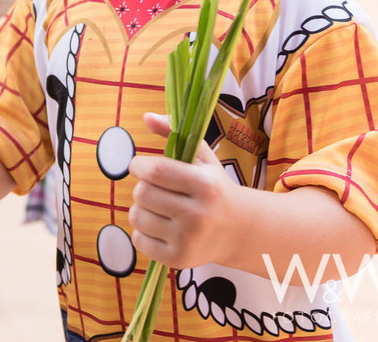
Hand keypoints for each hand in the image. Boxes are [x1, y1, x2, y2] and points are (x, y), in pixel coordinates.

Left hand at [126, 112, 237, 269]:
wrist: (241, 232)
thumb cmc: (215, 189)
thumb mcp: (202, 159)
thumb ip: (175, 133)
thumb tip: (147, 116)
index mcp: (206, 186)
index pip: (155, 170)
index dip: (139, 165)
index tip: (141, 166)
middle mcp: (199, 215)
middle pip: (142, 193)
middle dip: (142, 187)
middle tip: (155, 189)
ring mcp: (188, 240)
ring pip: (136, 216)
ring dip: (141, 208)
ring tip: (159, 207)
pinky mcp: (178, 260)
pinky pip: (138, 239)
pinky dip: (142, 231)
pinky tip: (161, 227)